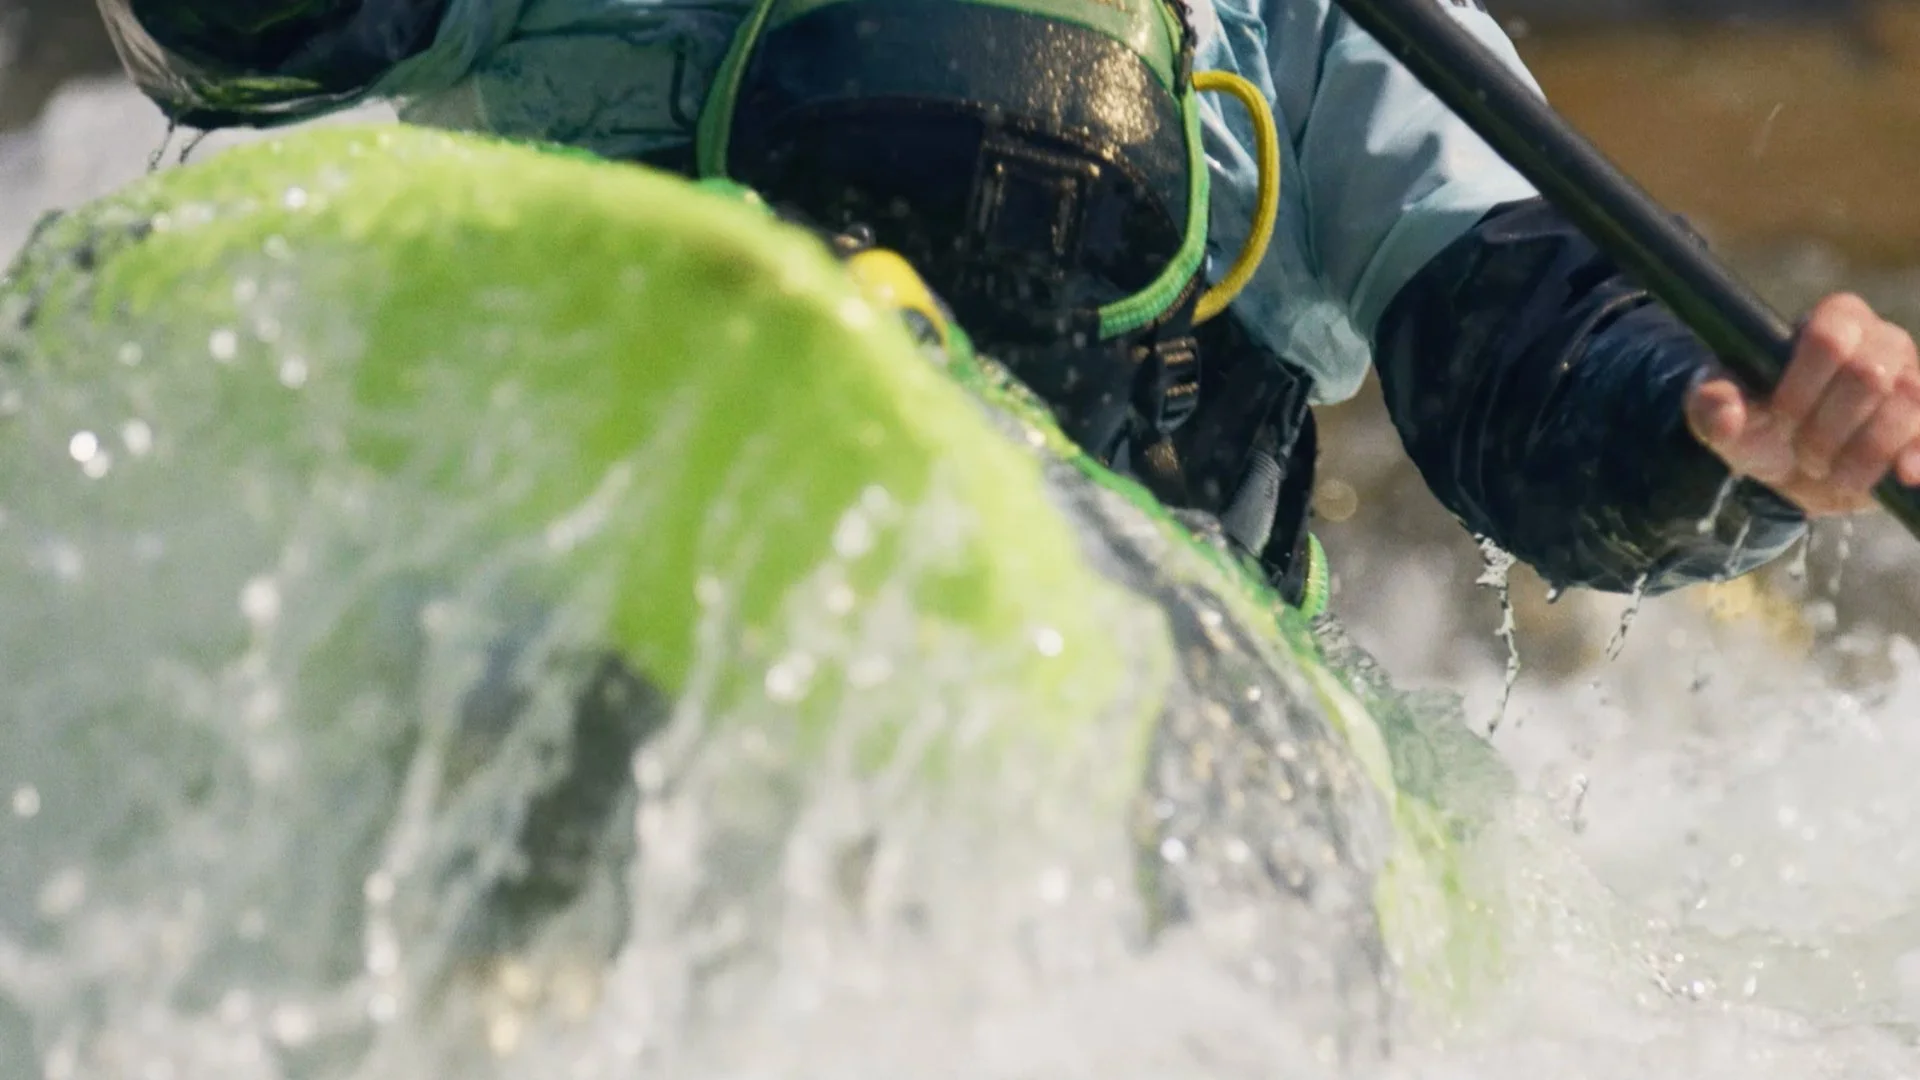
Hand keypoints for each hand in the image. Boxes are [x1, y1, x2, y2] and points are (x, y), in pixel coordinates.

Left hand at [1685, 293, 1919, 516]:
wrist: (1791, 471)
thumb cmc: (1757, 425)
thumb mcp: (1720, 416)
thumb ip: (1710, 405)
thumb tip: (1726, 412)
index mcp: (1833, 322)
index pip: (1830, 336)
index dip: (1802, 387)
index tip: (1780, 417)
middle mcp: (1883, 342)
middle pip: (1869, 375)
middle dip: (1827, 428)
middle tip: (1803, 452)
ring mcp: (1914, 381)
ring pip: (1907, 404)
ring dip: (1861, 451)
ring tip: (1831, 469)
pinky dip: (1914, 458)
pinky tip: (1899, 477)